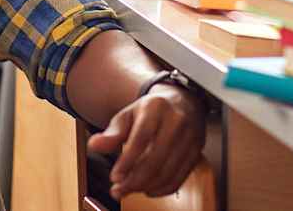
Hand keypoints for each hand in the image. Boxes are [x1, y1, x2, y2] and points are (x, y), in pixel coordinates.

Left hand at [86, 84, 206, 199]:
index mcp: (156, 108)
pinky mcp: (197, 151)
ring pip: (168, 171)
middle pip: (155, 159)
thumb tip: (95, 145)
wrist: (183, 101)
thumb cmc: (152, 111)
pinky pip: (179, 177)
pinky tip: (148, 189)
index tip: (114, 177)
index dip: (127, 161)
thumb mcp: (128, 114)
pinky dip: (162, 189)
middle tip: (118, 190)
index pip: (141, 138)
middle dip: (134, 180)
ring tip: (129, 190)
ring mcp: (190, 137)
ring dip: (145, 187)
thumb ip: (112, 133)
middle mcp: (177, 121)